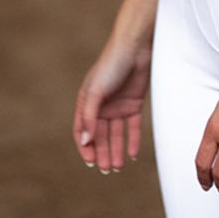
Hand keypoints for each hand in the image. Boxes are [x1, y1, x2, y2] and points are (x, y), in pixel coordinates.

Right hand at [73, 38, 152, 173]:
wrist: (135, 47)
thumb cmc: (111, 65)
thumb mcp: (96, 91)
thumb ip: (90, 116)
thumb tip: (86, 141)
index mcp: (87, 102)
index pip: (83, 130)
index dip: (85, 147)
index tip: (90, 162)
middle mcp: (102, 106)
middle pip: (100, 135)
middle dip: (102, 153)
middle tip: (107, 169)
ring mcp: (118, 106)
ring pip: (116, 134)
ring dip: (116, 150)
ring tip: (118, 166)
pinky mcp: (134, 104)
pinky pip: (132, 127)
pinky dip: (133, 140)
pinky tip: (133, 154)